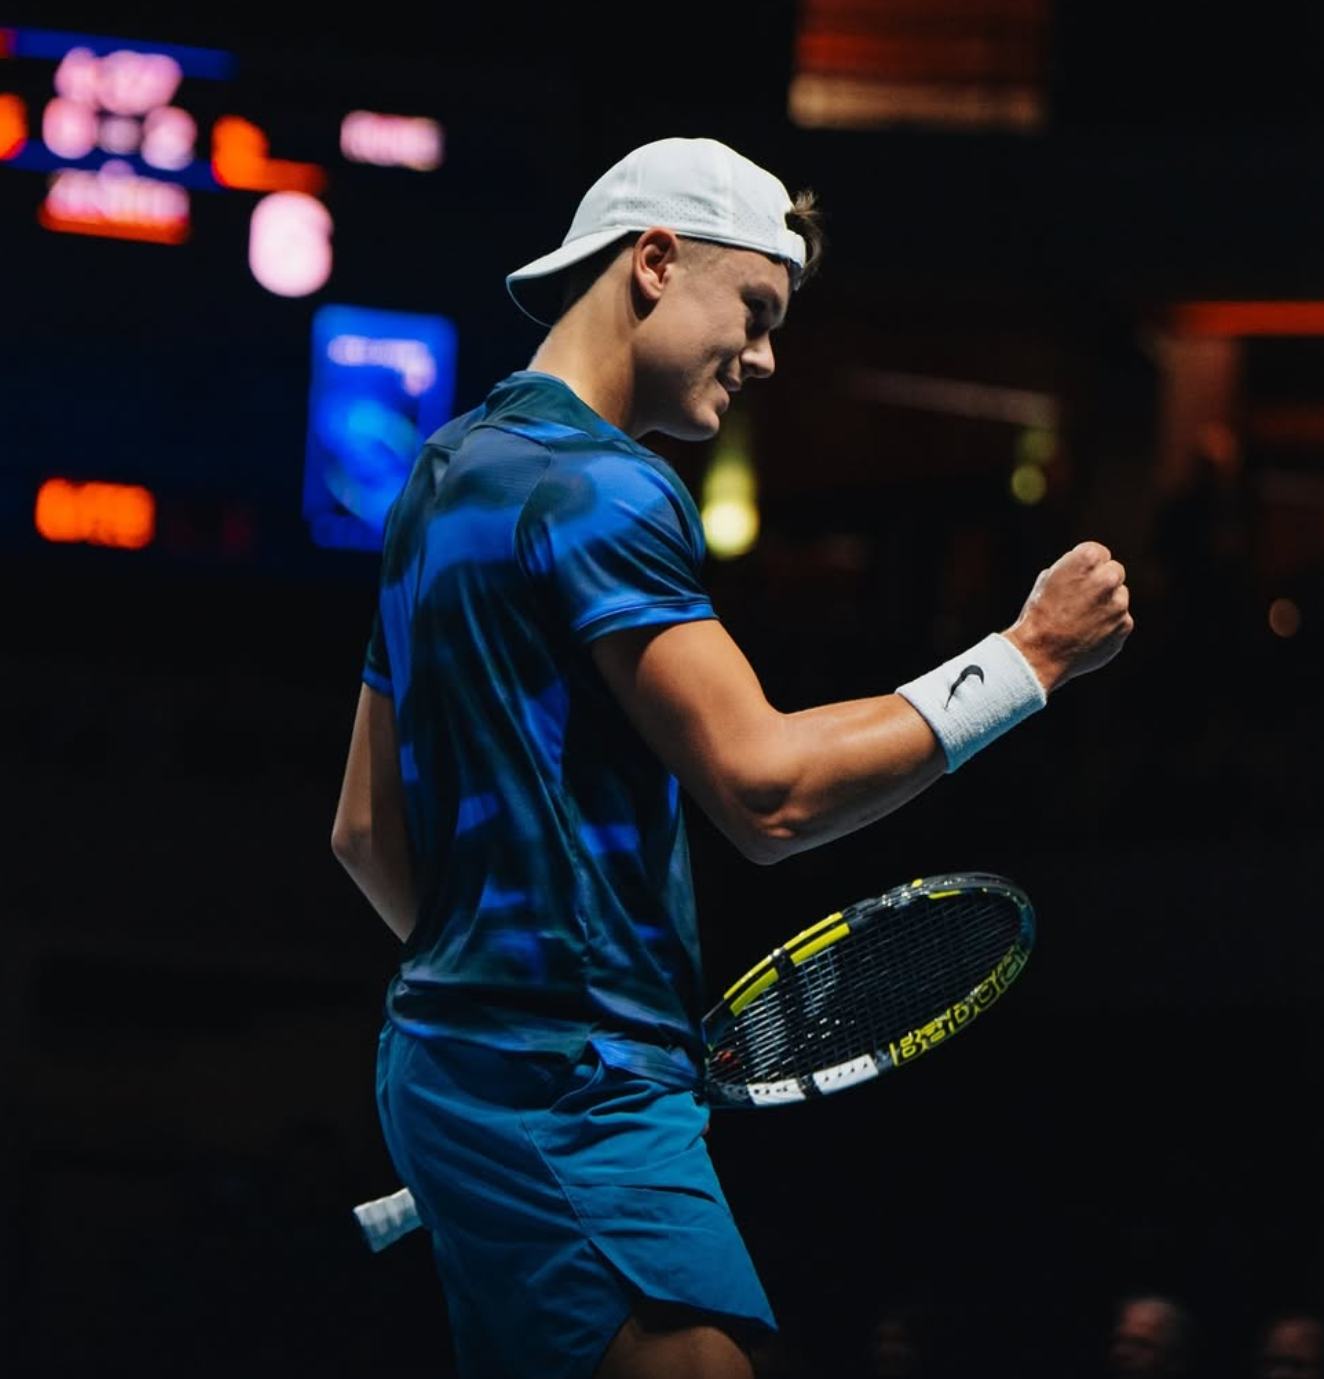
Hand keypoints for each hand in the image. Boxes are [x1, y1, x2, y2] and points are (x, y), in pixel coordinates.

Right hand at [1003, 541, 1133, 693]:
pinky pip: (1120, 622)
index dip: (1086, 567)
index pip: (1099, 553)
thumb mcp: (1048, 580)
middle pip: (1114, 572)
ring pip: (1118, 599)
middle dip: (1101, 582)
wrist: (1038, 654)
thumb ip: (1075, 570)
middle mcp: (1108, 578)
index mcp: (1087, 559)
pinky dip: (1108, 627)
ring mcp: (1119, 604)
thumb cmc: (1038, 614)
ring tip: (1080, 622)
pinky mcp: (1124, 626)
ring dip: (1105, 606)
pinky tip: (1086, 635)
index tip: (1076, 579)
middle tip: (1082, 599)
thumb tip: (1090, 572)